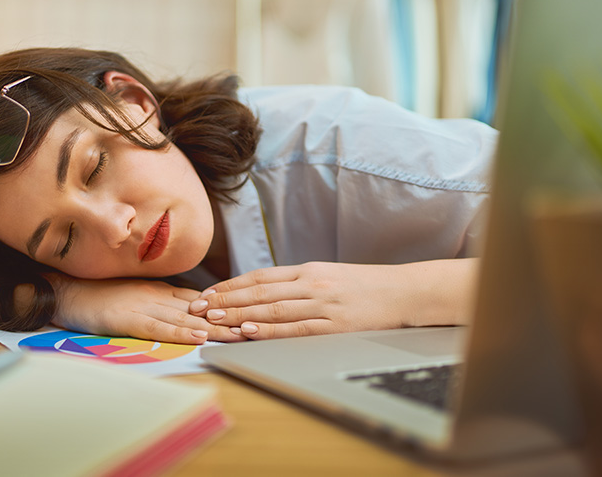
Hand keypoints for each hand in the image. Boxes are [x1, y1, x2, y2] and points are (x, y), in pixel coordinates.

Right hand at [49, 277, 244, 344]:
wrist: (67, 290)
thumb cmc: (101, 294)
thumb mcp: (139, 295)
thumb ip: (165, 302)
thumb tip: (194, 310)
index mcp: (162, 291)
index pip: (203, 301)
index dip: (228, 309)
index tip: (253, 315)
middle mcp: (159, 297)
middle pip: (202, 310)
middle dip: (230, 320)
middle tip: (257, 327)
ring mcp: (145, 306)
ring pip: (186, 318)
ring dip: (215, 329)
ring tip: (239, 335)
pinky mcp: (129, 318)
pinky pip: (159, 327)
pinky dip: (180, 332)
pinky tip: (198, 337)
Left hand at [188, 260, 476, 339]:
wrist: (404, 292)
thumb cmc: (365, 286)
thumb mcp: (329, 276)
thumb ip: (299, 283)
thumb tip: (265, 293)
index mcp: (308, 270)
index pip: (260, 277)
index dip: (230, 286)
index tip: (206, 294)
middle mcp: (311, 284)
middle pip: (259, 292)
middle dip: (224, 300)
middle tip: (197, 307)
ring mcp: (322, 304)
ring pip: (271, 309)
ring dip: (239, 315)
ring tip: (213, 319)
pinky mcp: (334, 325)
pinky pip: (294, 328)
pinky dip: (269, 330)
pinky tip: (248, 331)